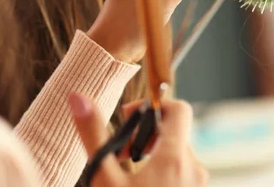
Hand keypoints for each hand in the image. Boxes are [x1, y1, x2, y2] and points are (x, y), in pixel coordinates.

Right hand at [69, 94, 207, 185]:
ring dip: (154, 157)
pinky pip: (183, 175)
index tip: (129, 120)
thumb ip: (92, 133)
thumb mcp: (102, 178)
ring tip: (127, 177)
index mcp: (175, 157)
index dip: (154, 106)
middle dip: (147, 137)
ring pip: (178, 155)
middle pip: (176, 133)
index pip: (180, 109)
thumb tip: (78, 96)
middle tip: (121, 154)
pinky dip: (163, 174)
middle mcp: (195, 169)